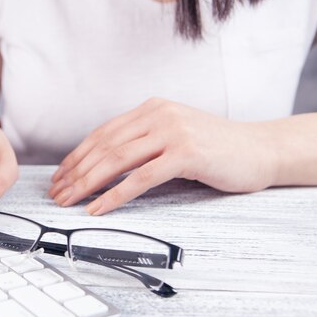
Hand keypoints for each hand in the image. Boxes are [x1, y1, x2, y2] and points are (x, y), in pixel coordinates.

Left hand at [48, 98, 277, 214]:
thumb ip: (144, 141)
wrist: (260, 149)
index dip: (76, 157)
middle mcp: (157, 115)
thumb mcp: (174, 135)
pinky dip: (114, 195)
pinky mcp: (185, 154)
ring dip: (87, 184)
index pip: (102, 134)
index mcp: (150, 109)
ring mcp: (172, 132)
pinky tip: (98, 207)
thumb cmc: (215, 148)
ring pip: (116, 160)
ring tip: (68, 201)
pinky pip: (140, 178)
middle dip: (75, 173)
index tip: (59, 176)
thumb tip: (105, 163)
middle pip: (103, 147)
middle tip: (56, 193)